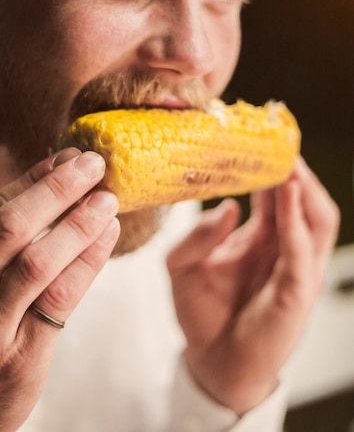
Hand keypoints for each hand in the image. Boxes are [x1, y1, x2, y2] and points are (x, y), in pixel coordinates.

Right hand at [0, 148, 119, 431]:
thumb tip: (38, 193)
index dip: (32, 179)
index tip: (65, 157)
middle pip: (11, 226)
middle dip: (57, 188)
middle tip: (93, 163)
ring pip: (38, 260)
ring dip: (78, 222)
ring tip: (108, 197)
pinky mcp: (17, 357)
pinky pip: (60, 299)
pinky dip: (87, 261)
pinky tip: (106, 237)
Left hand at [167, 158, 339, 414]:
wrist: (210, 360)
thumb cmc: (201, 311)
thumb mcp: (182, 266)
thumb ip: (196, 236)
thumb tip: (227, 207)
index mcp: (260, 238)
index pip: (272, 194)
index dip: (268, 166)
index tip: (256, 137)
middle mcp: (283, 249)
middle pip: (301, 200)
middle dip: (293, 170)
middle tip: (279, 140)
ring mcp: (294, 270)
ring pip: (316, 220)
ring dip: (304, 189)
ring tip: (288, 162)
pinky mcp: (296, 293)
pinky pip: (303, 252)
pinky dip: (295, 222)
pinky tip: (285, 196)